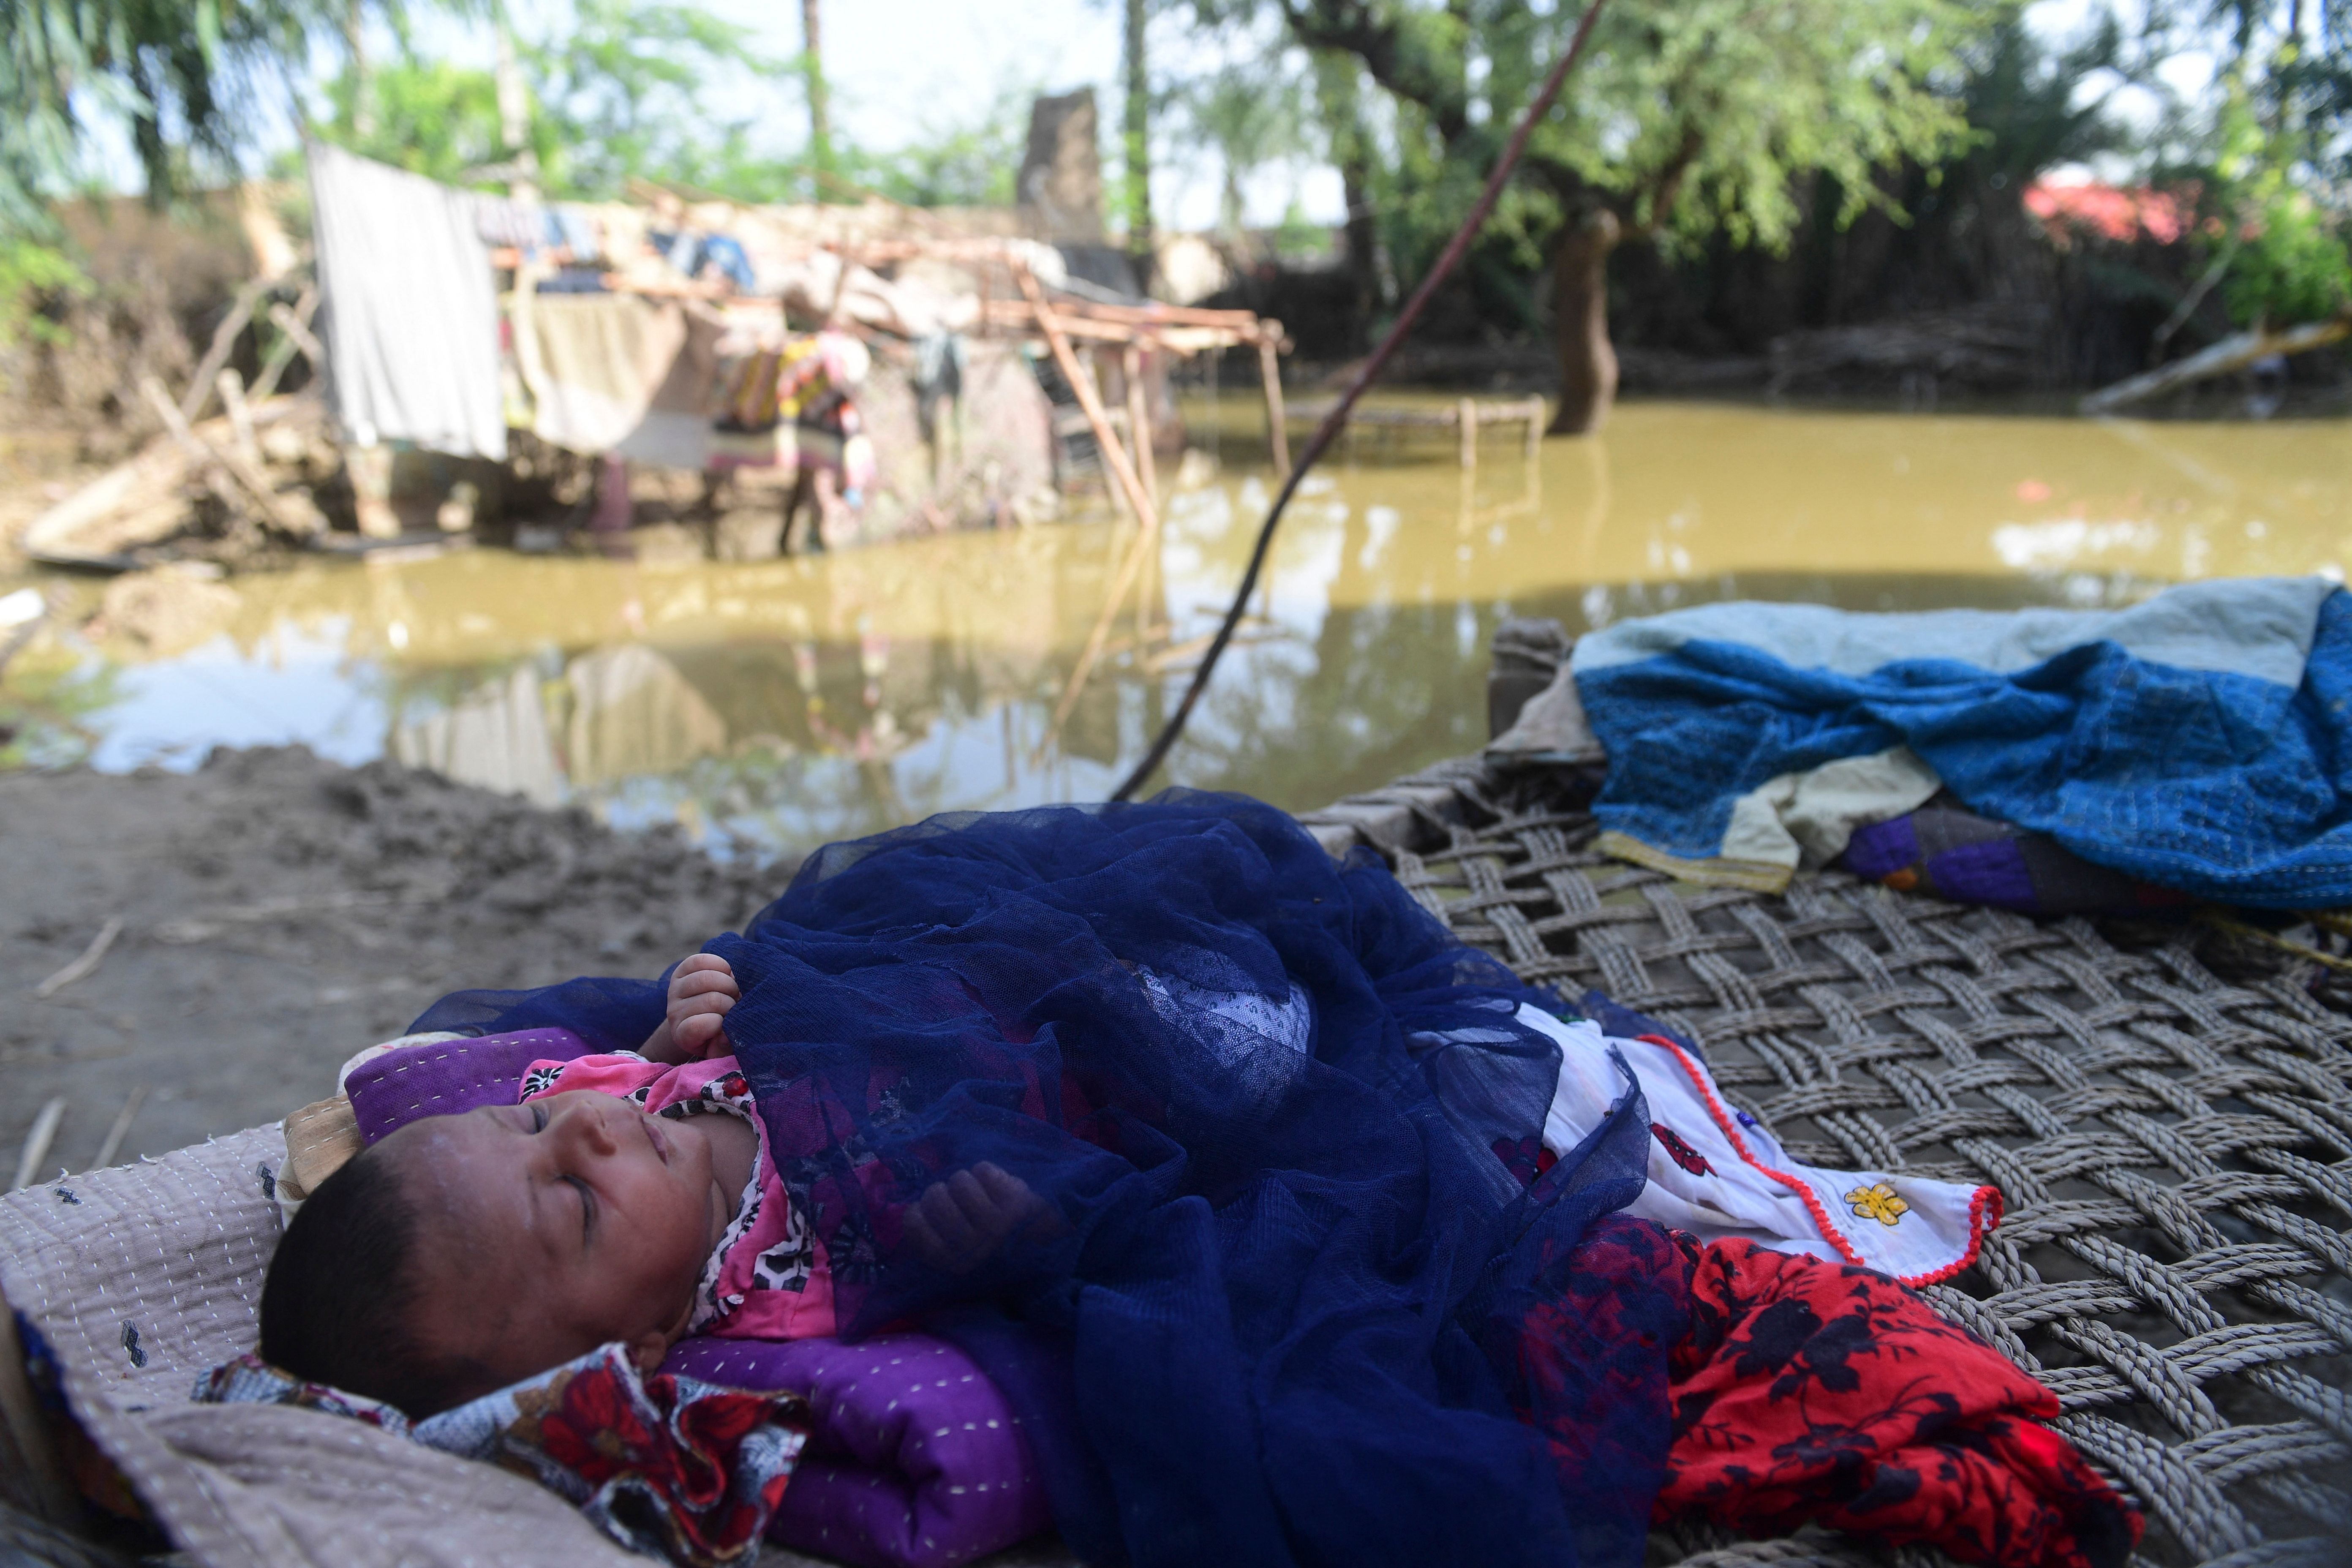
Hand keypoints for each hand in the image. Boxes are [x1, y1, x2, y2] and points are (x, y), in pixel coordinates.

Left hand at [646, 953, 738, 1062]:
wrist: (703, 1016)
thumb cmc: (717, 1036)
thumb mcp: (721, 1049)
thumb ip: (724, 1047)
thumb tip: (724, 1034)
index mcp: (682, 1035)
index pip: (696, 1027)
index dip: (720, 1025)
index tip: (727, 1027)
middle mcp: (674, 1012)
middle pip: (712, 1000)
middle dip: (732, 1003)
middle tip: (735, 1007)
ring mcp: (675, 989)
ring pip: (707, 978)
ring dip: (730, 984)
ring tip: (732, 992)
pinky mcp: (681, 970)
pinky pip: (701, 960)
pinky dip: (720, 966)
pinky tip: (727, 975)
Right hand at [902, 1162, 1065, 1275]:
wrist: (1048, 1252)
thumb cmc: (996, 1254)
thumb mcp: (959, 1258)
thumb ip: (933, 1239)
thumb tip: (912, 1209)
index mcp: (950, 1263)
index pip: (913, 1221)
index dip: (920, 1209)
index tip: (934, 1212)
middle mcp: (969, 1246)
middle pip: (935, 1194)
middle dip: (946, 1191)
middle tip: (962, 1201)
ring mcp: (994, 1225)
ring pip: (960, 1180)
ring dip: (969, 1182)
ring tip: (982, 1195)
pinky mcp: (1016, 1204)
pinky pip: (983, 1170)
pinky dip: (989, 1173)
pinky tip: (999, 1188)